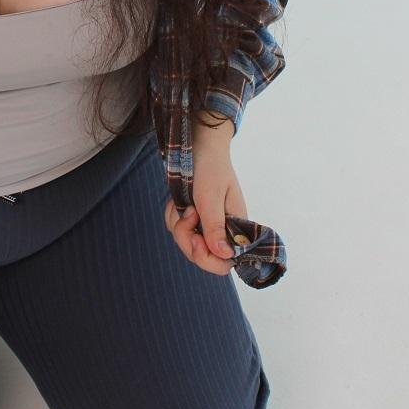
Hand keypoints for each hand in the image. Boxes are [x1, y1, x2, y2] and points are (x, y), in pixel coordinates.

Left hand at [164, 131, 245, 276]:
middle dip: (186, 238)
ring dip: (178, 224)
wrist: (198, 146)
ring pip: (185, 243)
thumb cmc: (210, 168)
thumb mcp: (211, 197)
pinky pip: (177, 229)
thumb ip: (216, 227)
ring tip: (185, 203)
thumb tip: (225, 255)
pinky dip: (172, 216)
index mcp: (236, 228)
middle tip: (187, 215)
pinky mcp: (193, 219)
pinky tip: (178, 201)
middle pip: (201, 257)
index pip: (225, 262)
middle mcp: (222, 231)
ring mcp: (206, 226)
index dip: (207, 258)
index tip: (196, 239)